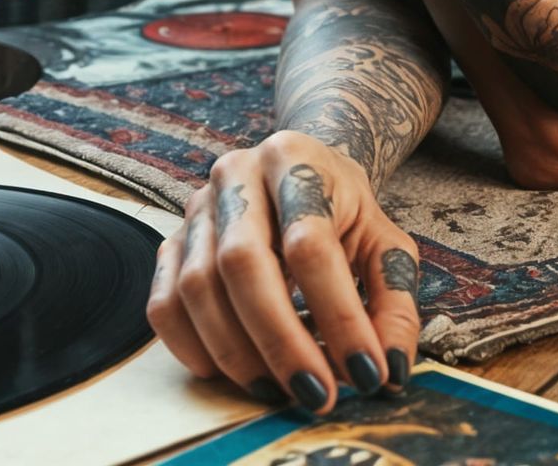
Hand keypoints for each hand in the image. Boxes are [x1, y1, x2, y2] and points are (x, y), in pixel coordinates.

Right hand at [147, 132, 421, 414]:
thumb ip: (394, 301)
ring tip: (279, 390)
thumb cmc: (344, 212)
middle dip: (280, 341)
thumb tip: (390, 368)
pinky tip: (230, 372)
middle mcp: (237, 174)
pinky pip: (163, 303)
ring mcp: (197, 208)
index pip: (309, 242)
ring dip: (238, 353)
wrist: (300, 171)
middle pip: (243, 262)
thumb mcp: (384, 242)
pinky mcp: (171, 242)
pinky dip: (191, 347)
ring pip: (197, 286)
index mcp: (295, 160)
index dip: (339, 315)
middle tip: (315, 395)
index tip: (365, 373)